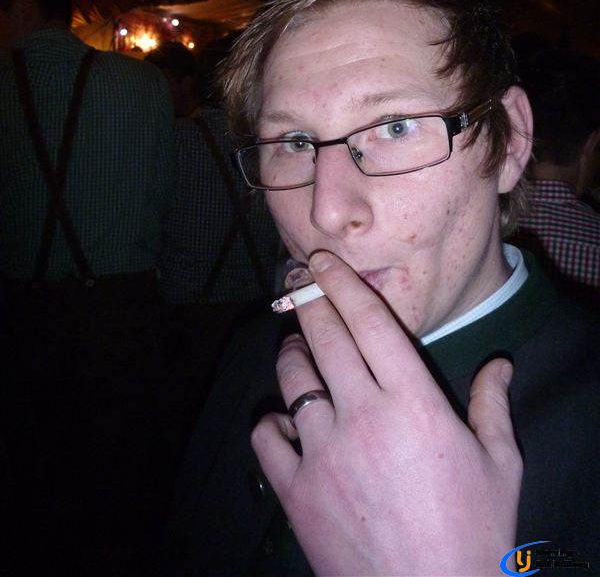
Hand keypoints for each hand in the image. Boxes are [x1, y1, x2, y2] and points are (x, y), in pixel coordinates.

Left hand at [251, 251, 521, 575]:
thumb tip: (501, 364)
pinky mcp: (295, 490)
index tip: (323, 261)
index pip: (370, 323)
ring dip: (290, 353)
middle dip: (309, 300)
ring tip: (294, 346)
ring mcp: (322, 452)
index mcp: (413, 402)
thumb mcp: (499, 465)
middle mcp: (362, 415)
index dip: (343, 284)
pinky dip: (271, 421)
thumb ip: (493, 405)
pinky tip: (284, 420)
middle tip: (299, 282)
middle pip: (325, 338)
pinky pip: (266, 436)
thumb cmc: (474, 532)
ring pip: (292, 379)